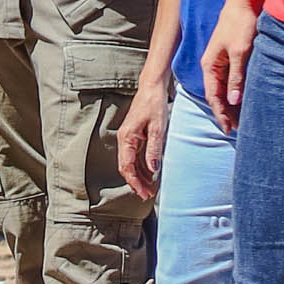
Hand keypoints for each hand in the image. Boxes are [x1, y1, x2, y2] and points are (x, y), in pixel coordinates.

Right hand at [117, 75, 171, 200]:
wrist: (151, 88)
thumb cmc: (154, 105)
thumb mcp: (158, 128)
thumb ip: (155, 149)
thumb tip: (153, 169)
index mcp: (127, 138)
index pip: (127, 166)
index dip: (135, 182)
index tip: (144, 193)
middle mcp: (124, 140)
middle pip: (126, 167)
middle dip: (136, 183)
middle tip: (147, 195)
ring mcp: (128, 138)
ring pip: (130, 163)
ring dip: (139, 176)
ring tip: (150, 188)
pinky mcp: (134, 136)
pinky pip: (134, 156)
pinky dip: (141, 167)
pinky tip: (150, 174)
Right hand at [203, 0, 258, 133]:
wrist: (243, 3)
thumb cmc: (240, 25)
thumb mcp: (240, 52)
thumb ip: (236, 77)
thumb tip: (234, 101)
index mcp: (210, 65)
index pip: (213, 96)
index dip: (221, 113)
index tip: (228, 128)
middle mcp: (212, 66)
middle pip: (217, 95)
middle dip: (225, 112)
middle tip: (234, 130)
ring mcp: (221, 62)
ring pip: (224, 89)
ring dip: (230, 104)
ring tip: (238, 119)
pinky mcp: (231, 57)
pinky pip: (231, 80)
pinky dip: (236, 92)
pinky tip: (243, 99)